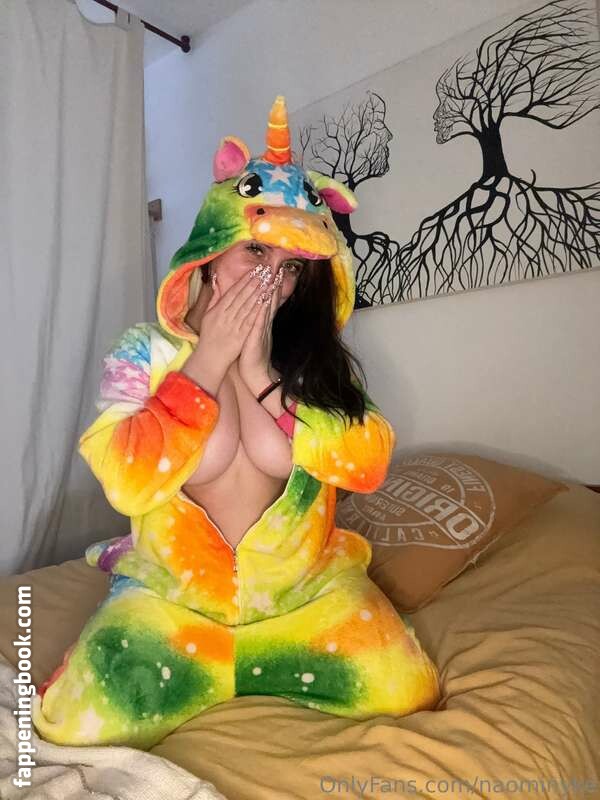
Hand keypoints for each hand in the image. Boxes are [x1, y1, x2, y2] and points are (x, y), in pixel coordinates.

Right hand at [193, 271, 263, 370]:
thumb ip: (214, 298)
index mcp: (218, 310)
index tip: (254, 270)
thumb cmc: (209, 335)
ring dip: (259, 293)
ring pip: (248, 306)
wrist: (211, 356)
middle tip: (265, 271)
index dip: (245, 280)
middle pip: (242, 296)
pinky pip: (251, 321)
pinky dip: (258, 310)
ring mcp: (234, 325)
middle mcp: (226, 316)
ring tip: (268, 282)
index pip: (234, 291)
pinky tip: (266, 302)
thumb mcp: (208, 315)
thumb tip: (217, 282)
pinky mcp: (241, 335)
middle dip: (255, 282)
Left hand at [238, 269, 282, 387]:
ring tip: (273, 279)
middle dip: (272, 285)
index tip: (272, 272)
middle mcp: (263, 324)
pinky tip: (265, 300)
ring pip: (266, 309)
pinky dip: (263, 311)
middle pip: (269, 302)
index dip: (269, 287)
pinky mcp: (257, 337)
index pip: (266, 301)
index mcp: (261, 322)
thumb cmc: (251, 353)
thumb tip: (253, 309)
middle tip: (277, 270)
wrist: (255, 372)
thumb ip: (254, 320)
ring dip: (271, 294)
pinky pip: (260, 322)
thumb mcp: (252, 334)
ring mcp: (262, 330)